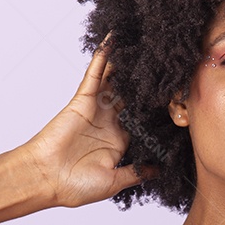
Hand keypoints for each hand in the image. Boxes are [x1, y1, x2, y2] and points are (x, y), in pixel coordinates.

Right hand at [17, 33, 149, 207]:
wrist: (46, 179)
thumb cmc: (76, 186)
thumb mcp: (115, 182)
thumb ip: (138, 172)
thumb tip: (160, 171)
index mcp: (120, 140)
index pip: (144, 117)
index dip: (158, 106)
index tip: (177, 92)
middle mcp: (110, 121)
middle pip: (133, 93)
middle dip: (147, 78)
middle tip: (166, 58)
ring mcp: (97, 108)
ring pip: (116, 78)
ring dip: (127, 60)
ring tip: (144, 40)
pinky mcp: (83, 99)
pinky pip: (95, 73)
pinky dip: (104, 55)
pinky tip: (114, 38)